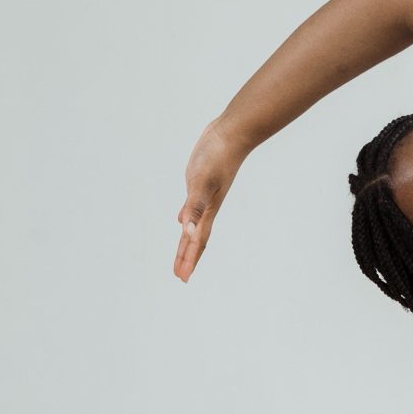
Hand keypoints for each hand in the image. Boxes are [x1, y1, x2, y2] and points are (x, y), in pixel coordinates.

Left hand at [175, 119, 247, 281]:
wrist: (232, 135)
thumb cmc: (218, 157)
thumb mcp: (202, 182)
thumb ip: (194, 207)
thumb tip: (186, 230)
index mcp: (207, 211)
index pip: (196, 242)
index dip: (189, 260)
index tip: (182, 278)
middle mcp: (207, 207)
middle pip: (195, 238)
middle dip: (188, 257)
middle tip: (180, 275)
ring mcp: (204, 196)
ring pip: (194, 225)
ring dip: (188, 241)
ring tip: (182, 254)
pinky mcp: (200, 183)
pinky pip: (192, 207)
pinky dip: (187, 217)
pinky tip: (183, 219)